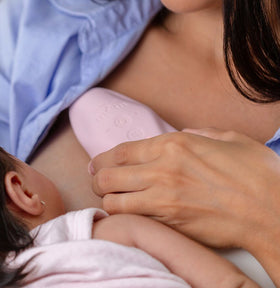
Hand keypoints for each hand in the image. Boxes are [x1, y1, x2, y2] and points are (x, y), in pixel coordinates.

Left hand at [89, 128, 279, 249]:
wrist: (274, 212)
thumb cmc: (256, 174)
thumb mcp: (228, 139)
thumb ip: (201, 133)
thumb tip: (186, 134)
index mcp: (174, 144)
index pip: (122, 151)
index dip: (103, 158)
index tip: (96, 164)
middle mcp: (162, 169)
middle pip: (108, 175)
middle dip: (97, 179)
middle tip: (98, 181)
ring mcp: (163, 198)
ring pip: (113, 201)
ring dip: (107, 200)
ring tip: (111, 199)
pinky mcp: (170, 223)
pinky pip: (131, 219)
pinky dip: (123, 217)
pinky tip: (127, 214)